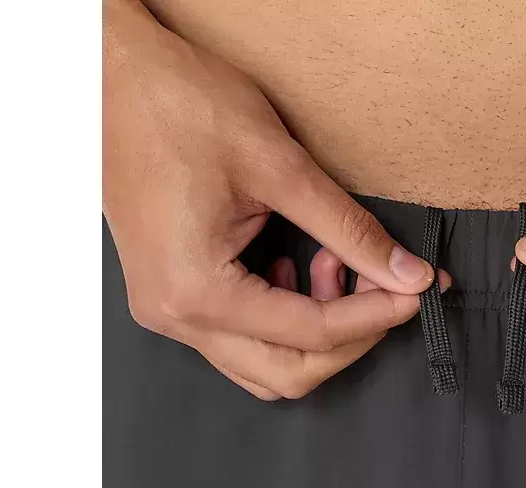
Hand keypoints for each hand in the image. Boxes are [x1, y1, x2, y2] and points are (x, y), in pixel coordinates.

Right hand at [103, 0, 438, 399]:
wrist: (111, 76)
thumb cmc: (179, 108)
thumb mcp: (281, 168)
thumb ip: (349, 231)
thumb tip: (407, 273)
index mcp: (196, 290)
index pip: (309, 334)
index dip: (374, 317)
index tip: (415, 292)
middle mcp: (176, 315)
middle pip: (288, 373)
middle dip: (349, 337)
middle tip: (386, 288)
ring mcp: (168, 308)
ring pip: (264, 364)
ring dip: (316, 331)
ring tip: (336, 265)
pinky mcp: (172, 291)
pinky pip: (240, 336)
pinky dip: (284, 318)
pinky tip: (301, 268)